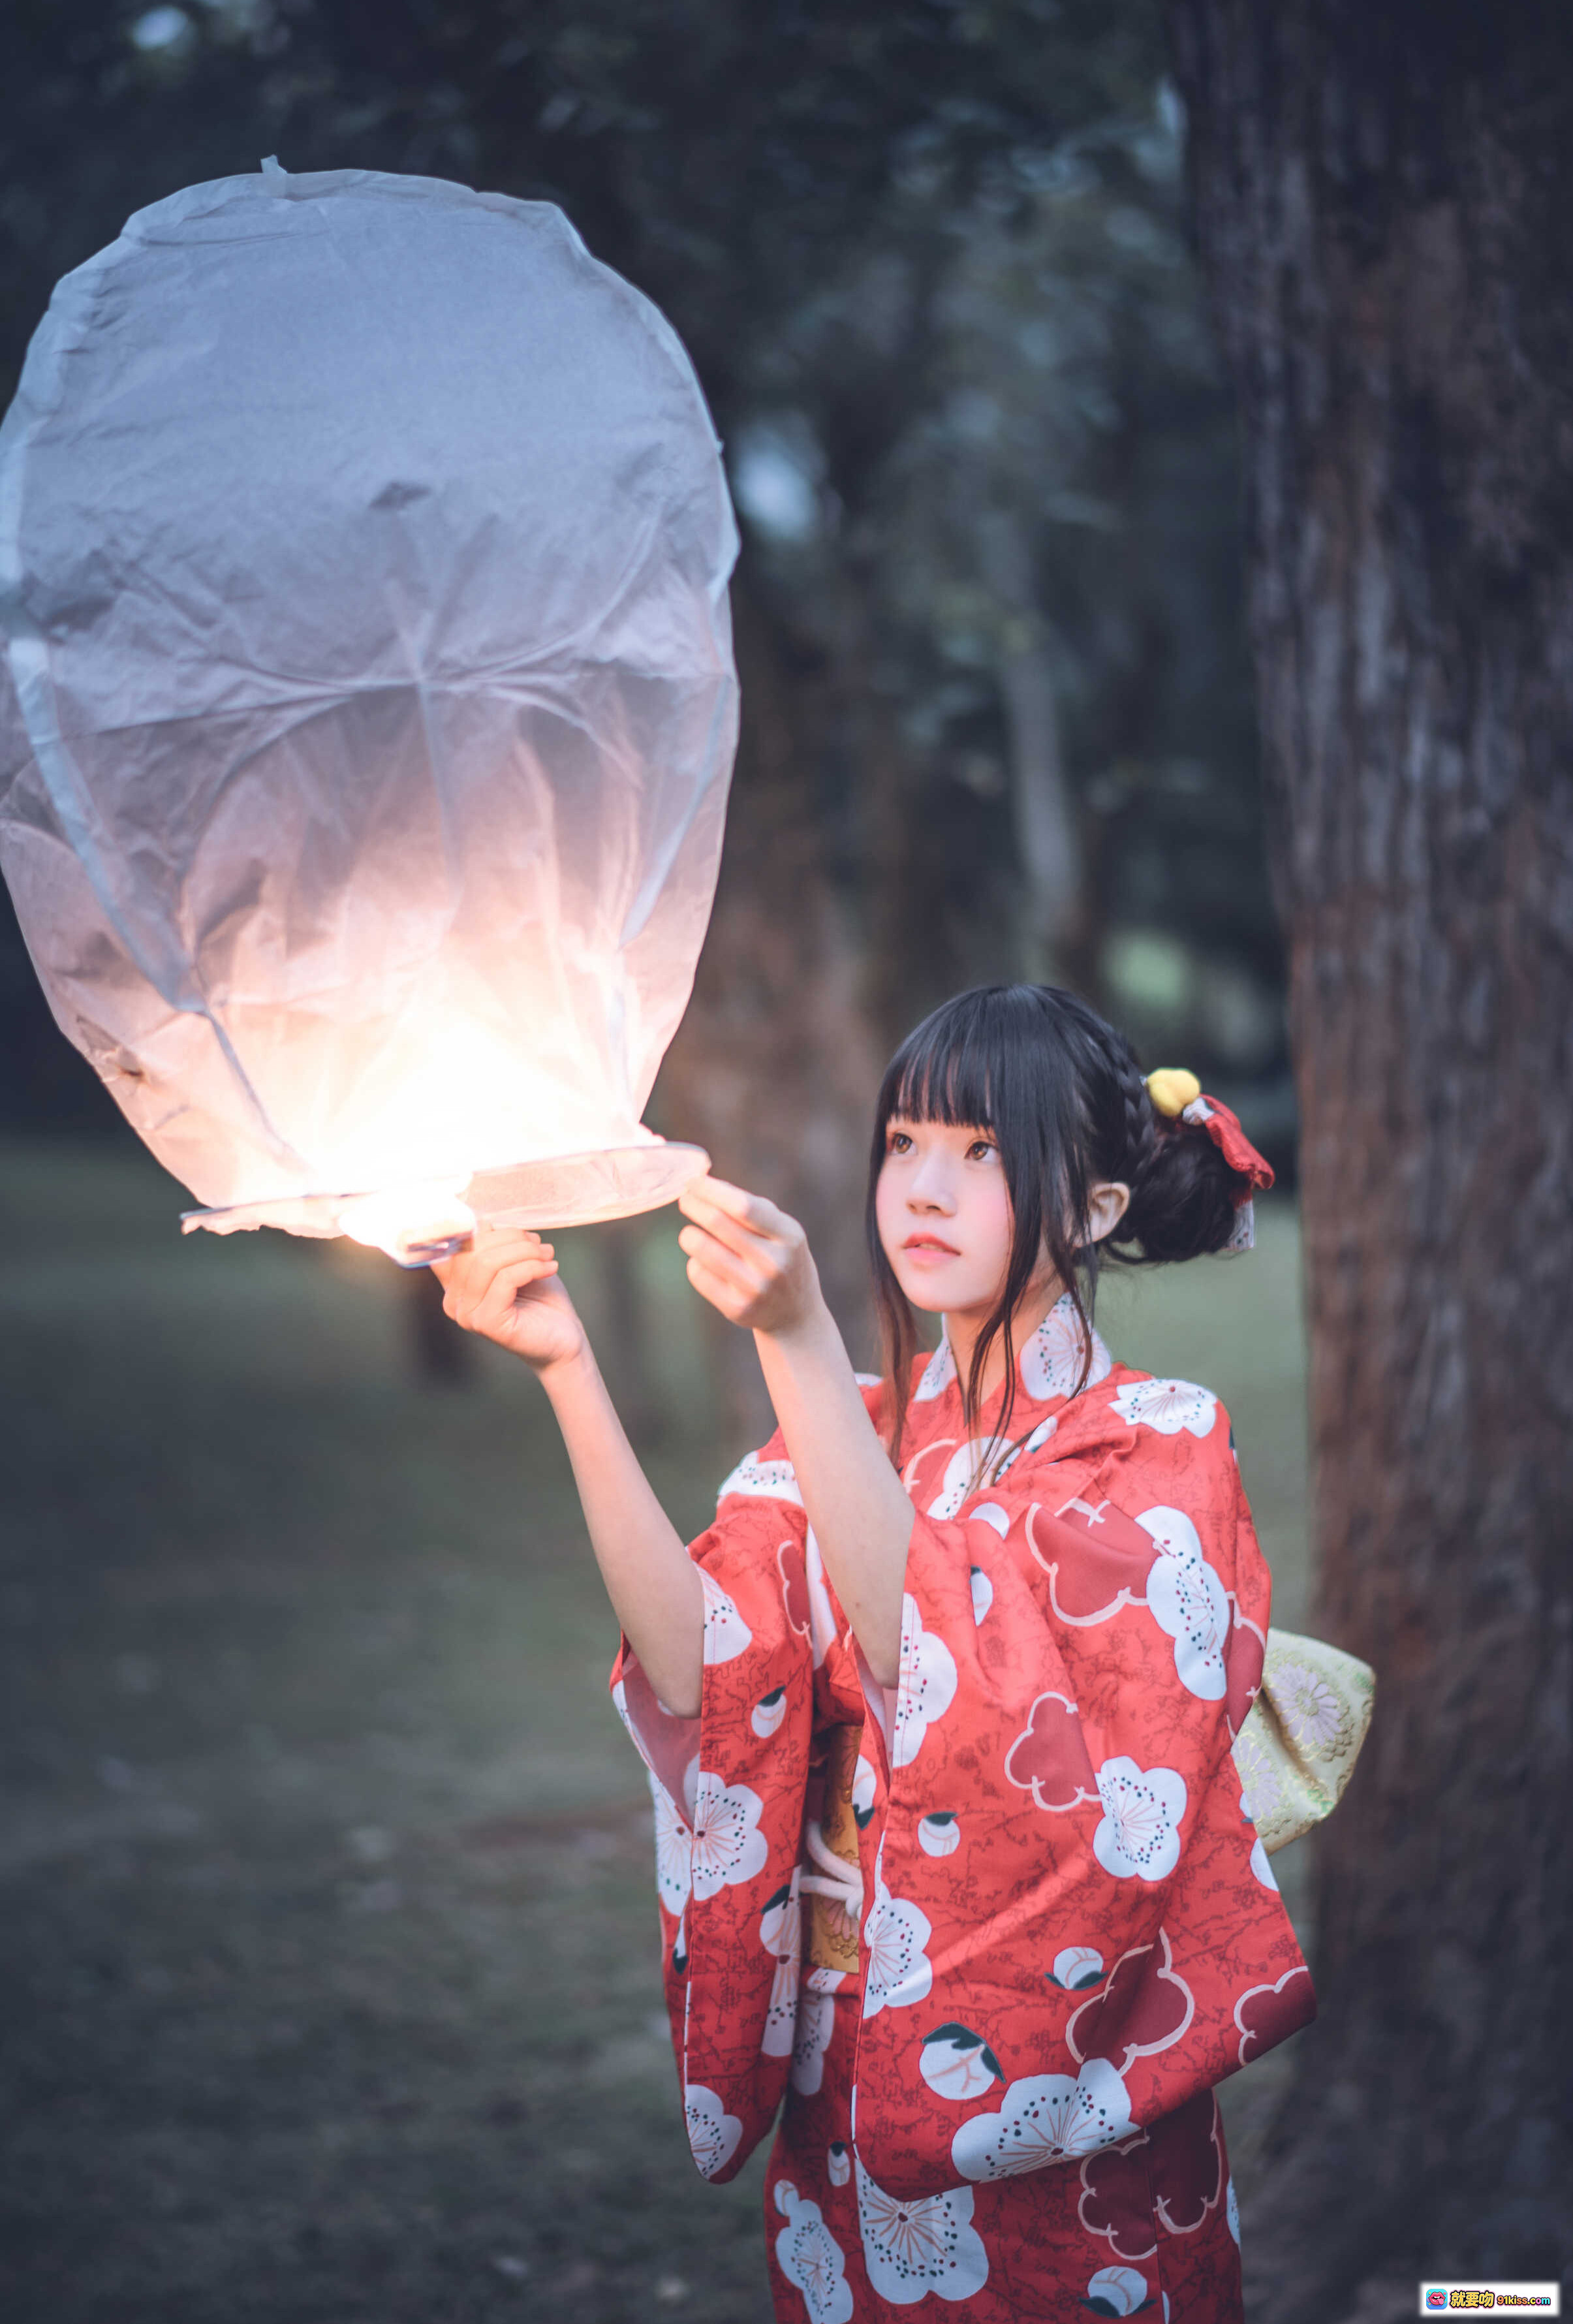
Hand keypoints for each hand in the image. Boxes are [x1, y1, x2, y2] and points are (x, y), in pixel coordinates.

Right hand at [431, 1224, 586, 1372]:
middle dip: (511, 1238)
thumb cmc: (540, 1298)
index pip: (454, 1244)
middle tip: (539, 1245)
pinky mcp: (487, 1323)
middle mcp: (453, 1301)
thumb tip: (481, 1223)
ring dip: (525, 1252)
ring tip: (547, 1255)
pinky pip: (505, 1280)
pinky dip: (532, 1267)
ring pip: (488, 1263)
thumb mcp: (514, 1262)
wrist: (563, 1337)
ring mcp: (467, 1315)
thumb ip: (493, 1245)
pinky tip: (550, 1268)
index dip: (479, 1230)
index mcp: (455, 1285)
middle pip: (472, 1250)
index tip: (512, 1231)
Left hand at [677, 1176, 825, 1338]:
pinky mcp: (737, 1309)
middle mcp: (774, 1262)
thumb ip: (751, 1207)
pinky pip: (698, 1274)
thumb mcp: (782, 1231)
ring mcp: (755, 1288)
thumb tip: (706, 1185)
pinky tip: (703, 1262)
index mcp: (789, 1236)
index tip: (693, 1181)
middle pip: (717, 1222)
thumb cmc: (782, 1259)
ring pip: (702, 1249)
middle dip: (693, 1205)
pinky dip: (695, 1261)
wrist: (796, 1314)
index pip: (742, 1206)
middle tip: (685, 1199)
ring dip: (688, 1234)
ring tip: (690, 1233)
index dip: (712, 1190)